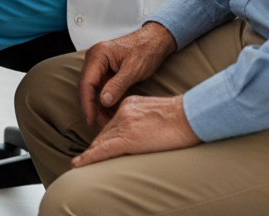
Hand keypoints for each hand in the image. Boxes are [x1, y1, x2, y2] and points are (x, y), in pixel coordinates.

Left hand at [72, 94, 198, 167]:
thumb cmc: (182, 118)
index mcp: (129, 105)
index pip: (112, 124)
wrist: (189, 116)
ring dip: (92, 154)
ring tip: (81, 164)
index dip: (104, 137)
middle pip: (104, 133)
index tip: (99, 146)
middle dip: (96, 146)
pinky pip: (105, 150)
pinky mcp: (129, 138)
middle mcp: (123, 112)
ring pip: (102, 142)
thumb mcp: (156, 113)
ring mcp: (124, 124)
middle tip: (85, 158)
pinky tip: (79, 163)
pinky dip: (90, 157)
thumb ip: (143, 119)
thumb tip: (142, 133)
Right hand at [77, 22, 177, 127]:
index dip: (87, 103)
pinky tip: (112, 113)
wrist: (154, 42)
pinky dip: (106, 101)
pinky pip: (102, 88)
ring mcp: (99, 65)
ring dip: (99, 106)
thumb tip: (103, 102)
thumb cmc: (145, 51)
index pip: (86, 82)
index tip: (91, 120)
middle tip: (102, 125)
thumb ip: (117, 85)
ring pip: (94, 90)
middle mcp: (94, 59)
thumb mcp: (133, 70)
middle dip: (93, 107)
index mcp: (98, 55)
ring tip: (109, 122)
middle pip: (87, 87)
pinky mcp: (105, 71)